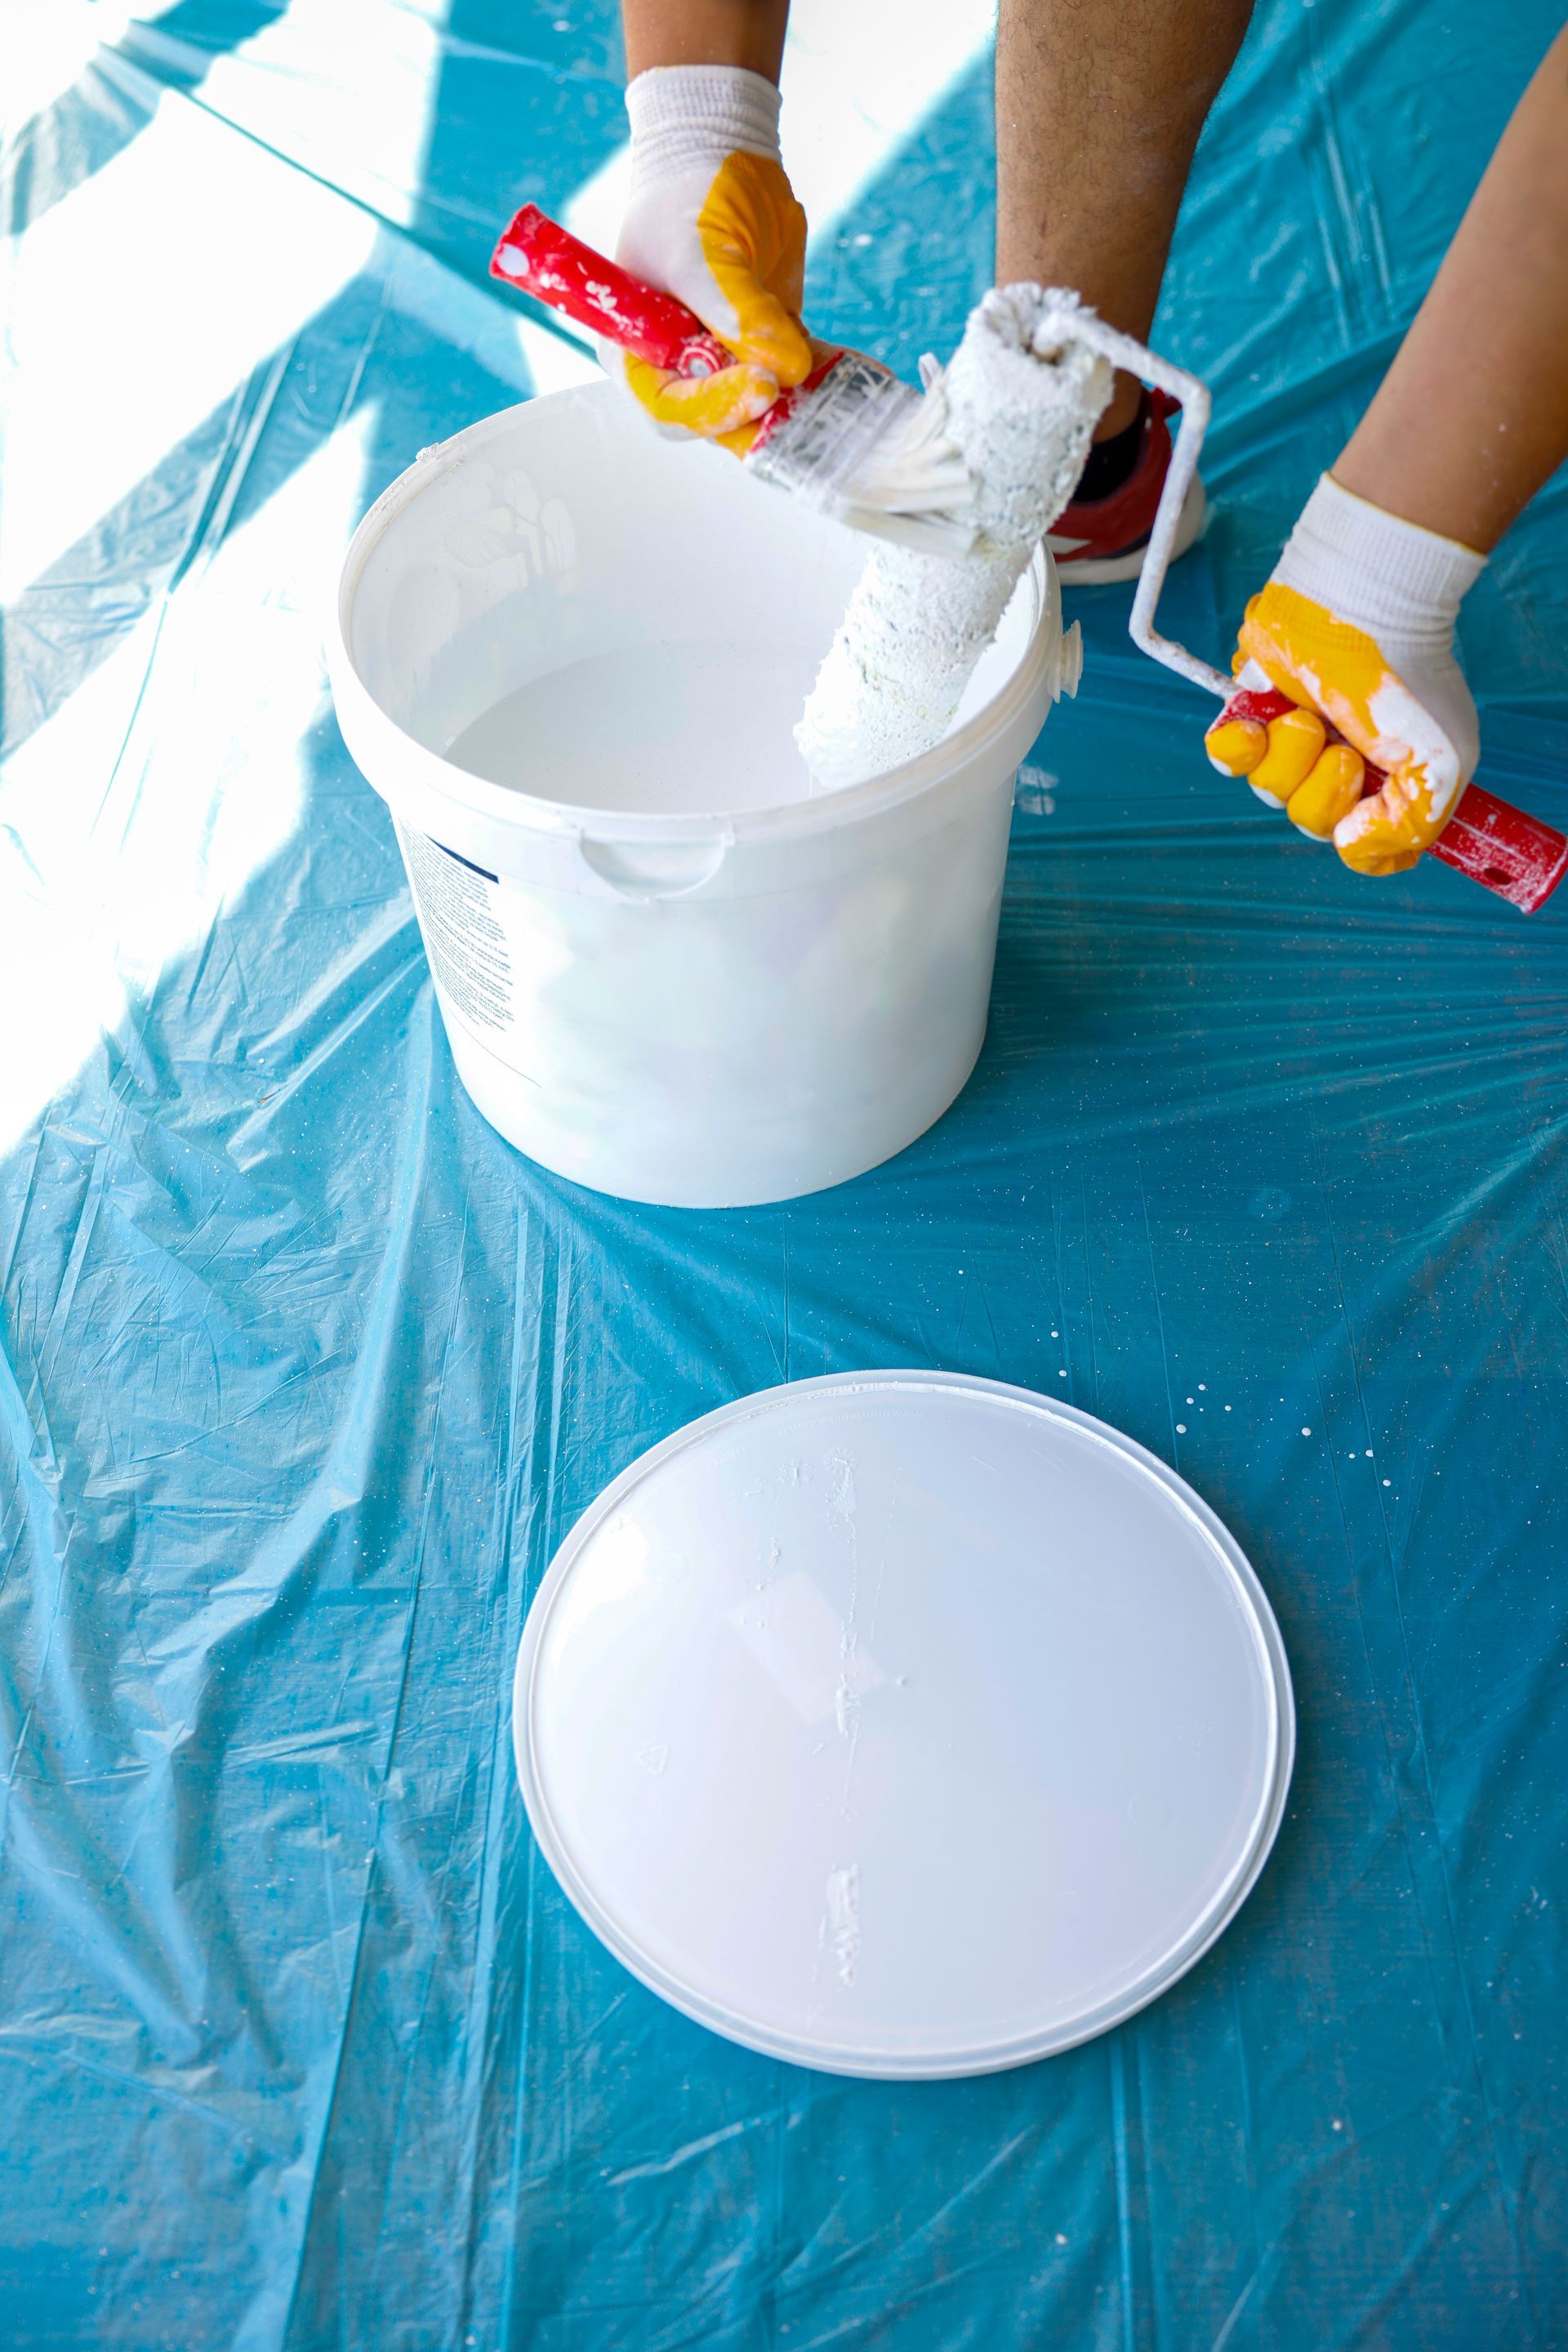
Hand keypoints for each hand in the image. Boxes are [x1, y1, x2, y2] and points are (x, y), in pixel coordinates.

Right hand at [616, 67, 812, 443]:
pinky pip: (798, 372)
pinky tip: (868, 374)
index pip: (671, 408)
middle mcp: (681, 367)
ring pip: (766, 404)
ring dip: (804, 403)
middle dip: (764, 414)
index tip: (761, 386)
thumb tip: (785, 367)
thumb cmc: (687, 197)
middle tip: (802, 395)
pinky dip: (828, 374)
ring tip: (846, 399)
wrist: (720, 153)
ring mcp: (728, 359)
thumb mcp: (701, 253)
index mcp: (639, 354)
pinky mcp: (769, 343)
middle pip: (722, 419)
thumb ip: (736, 313)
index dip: (714, 409)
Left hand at [1203, 477, 1482, 876]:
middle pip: (1314, 824)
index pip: (1368, 849)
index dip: (1363, 844)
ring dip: (1292, 758)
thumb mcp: (1443, 764)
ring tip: (1311, 717)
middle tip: (1345, 750)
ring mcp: (1298, 738)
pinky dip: (1237, 748)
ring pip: (1271, 793)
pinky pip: (1227, 759)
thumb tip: (1349, 845)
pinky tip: (1256, 728)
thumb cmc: (1409, 679)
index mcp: (1390, 780)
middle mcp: (1343, 762)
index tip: (1368, 811)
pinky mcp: (1256, 713)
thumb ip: (1411, 827)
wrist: (1363, 605)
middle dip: (1324, 792)